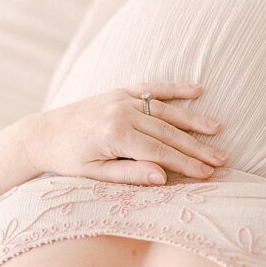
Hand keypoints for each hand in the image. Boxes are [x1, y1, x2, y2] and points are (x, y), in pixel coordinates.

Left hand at [26, 83, 226, 184]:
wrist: (44, 133)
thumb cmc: (68, 160)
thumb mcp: (95, 174)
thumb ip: (129, 174)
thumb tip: (163, 178)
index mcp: (115, 134)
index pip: (159, 151)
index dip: (185, 163)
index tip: (207, 173)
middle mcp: (121, 112)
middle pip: (168, 131)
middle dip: (197, 147)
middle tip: (221, 159)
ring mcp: (122, 99)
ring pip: (166, 110)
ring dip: (194, 121)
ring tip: (218, 130)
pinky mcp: (120, 92)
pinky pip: (152, 88)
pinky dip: (176, 89)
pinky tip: (199, 91)